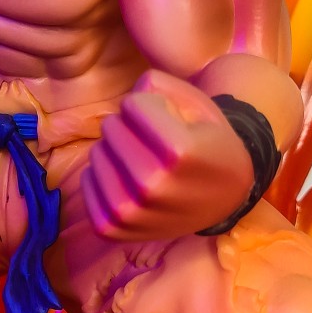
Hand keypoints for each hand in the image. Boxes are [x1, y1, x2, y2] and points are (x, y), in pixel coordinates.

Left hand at [82, 71, 255, 242]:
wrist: (224, 197)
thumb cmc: (207, 141)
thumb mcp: (197, 103)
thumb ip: (159, 84)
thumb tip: (127, 101)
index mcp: (180, 152)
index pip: (132, 105)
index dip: (151, 105)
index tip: (171, 121)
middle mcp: (153, 186)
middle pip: (111, 128)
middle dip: (130, 126)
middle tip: (155, 142)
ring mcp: (130, 212)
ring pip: (97, 154)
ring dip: (116, 151)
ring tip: (145, 161)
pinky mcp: (113, 228)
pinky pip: (88, 182)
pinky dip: (105, 175)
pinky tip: (131, 181)